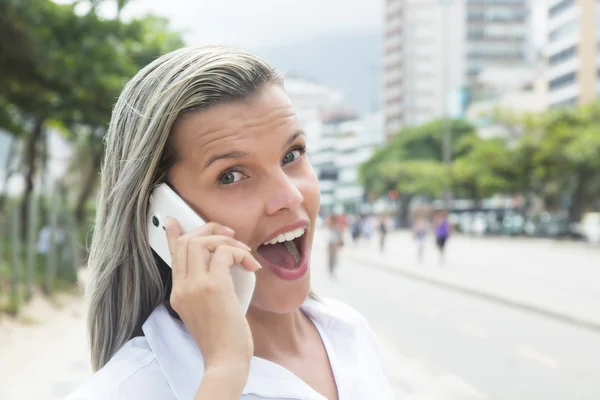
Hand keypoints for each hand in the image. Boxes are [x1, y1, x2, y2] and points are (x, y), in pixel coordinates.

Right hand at [165, 218, 260, 376]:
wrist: (225, 359)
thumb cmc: (222, 338)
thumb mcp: (206, 311)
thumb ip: (206, 289)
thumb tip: (221, 267)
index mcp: (178, 294)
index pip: (173, 256)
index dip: (174, 235)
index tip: (174, 222)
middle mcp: (182, 287)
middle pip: (187, 242)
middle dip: (210, 230)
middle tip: (231, 235)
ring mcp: (195, 286)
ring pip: (201, 242)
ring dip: (226, 240)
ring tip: (244, 252)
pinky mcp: (213, 286)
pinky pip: (224, 253)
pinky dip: (240, 253)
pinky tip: (251, 265)